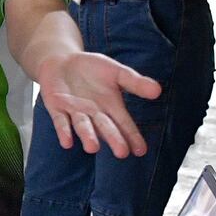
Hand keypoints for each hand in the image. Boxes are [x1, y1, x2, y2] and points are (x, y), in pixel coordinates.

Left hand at [37, 53, 161, 157]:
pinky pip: (61, 121)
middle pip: (105, 128)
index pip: (124, 124)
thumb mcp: (116, 71)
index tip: (141, 151)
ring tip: (93, 148)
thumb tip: (158, 90)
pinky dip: (64, 131)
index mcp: (111, 107)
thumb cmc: (92, 69)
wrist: (62, 61)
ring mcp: (75, 112)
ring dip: (88, 137)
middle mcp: (94, 114)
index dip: (132, 136)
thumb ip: (134, 82)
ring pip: (83, 127)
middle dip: (113, 139)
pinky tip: (66, 142)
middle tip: (122, 153)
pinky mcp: (57, 108)